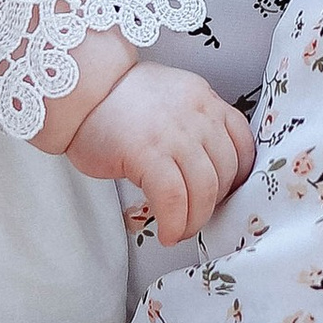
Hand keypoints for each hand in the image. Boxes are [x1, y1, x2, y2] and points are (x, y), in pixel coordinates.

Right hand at [67, 61, 254, 243]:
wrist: (80, 90)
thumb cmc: (117, 101)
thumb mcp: (172, 99)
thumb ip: (195, 124)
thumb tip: (208, 169)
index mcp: (204, 98)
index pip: (242, 141)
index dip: (238, 175)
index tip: (223, 193)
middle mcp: (196, 114)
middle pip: (226, 171)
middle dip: (214, 204)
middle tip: (194, 218)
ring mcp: (174, 134)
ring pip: (205, 189)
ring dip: (195, 220)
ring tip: (179, 230)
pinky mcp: (148, 153)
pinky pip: (174, 199)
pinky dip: (174, 223)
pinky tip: (166, 232)